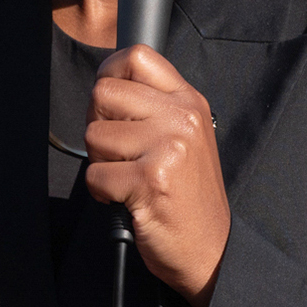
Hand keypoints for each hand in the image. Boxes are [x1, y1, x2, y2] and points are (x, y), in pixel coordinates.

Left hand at [84, 46, 228, 306]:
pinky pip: (96, 175)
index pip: (137, 56)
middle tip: (117, 152)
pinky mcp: (151, 180)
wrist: (212, 250)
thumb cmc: (188, 195)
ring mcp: (168, 147)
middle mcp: (181, 118)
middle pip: (104, 92)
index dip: (110, 73)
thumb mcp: (185, 137)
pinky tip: (128, 200)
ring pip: (94, 135)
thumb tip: (104, 87)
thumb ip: (154, 107)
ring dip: (100, 163)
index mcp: (189, 101)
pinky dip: (102, 194)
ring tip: (128, 178)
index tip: (109, 103)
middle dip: (98, 124)